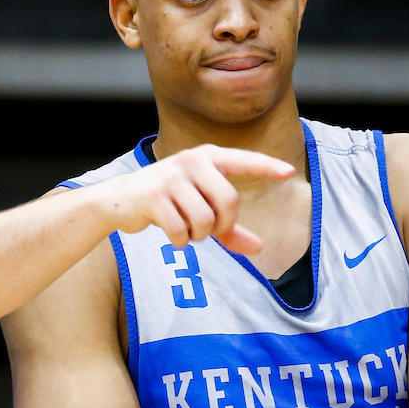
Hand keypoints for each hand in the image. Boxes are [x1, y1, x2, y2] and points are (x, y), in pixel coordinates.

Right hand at [95, 144, 293, 254]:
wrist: (119, 200)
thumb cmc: (166, 203)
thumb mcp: (199, 210)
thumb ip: (229, 230)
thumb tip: (259, 249)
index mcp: (206, 158)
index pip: (243, 160)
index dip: (266, 166)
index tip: (289, 172)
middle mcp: (191, 161)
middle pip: (229, 202)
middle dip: (222, 226)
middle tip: (208, 231)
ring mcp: (171, 177)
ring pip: (205, 220)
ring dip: (198, 235)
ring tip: (185, 228)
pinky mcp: (154, 196)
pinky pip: (182, 230)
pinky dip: (180, 240)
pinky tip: (170, 233)